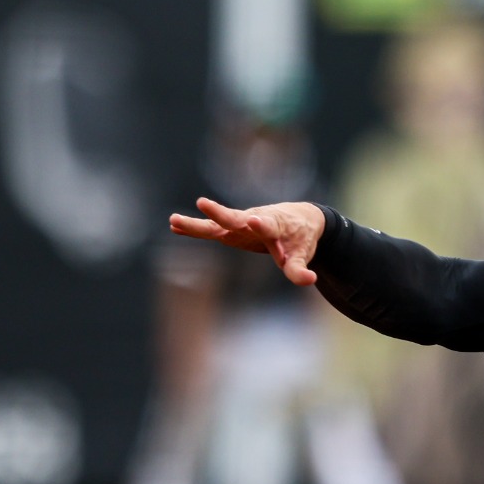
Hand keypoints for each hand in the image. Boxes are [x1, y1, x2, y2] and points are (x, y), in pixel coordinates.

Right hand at [168, 198, 325, 286]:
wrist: (300, 218)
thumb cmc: (300, 236)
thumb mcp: (303, 254)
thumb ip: (300, 268)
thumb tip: (309, 280)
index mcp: (275, 224)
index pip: (268, 223)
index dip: (261, 224)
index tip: (253, 220)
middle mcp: (254, 219)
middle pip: (235, 217)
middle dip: (220, 213)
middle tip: (203, 203)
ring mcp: (240, 224)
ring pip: (217, 223)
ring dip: (197, 222)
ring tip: (174, 220)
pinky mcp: (230, 231)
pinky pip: (211, 229)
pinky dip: (194, 228)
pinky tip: (174, 226)